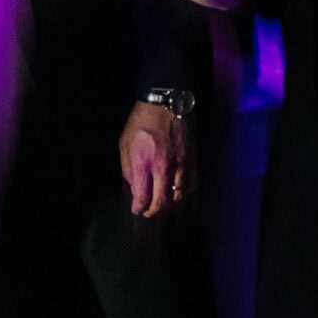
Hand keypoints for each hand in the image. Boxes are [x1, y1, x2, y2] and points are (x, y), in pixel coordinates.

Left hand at [119, 100, 188, 216]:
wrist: (165, 106)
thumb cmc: (140, 124)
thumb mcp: (124, 144)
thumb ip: (128, 168)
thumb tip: (134, 188)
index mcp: (143, 161)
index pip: (143, 195)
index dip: (139, 208)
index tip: (136, 210)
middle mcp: (163, 166)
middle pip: (162, 201)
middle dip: (153, 210)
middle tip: (147, 212)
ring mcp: (181, 165)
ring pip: (178, 196)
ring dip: (168, 204)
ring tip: (159, 204)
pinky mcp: (192, 162)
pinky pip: (190, 186)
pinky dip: (183, 194)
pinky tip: (175, 193)